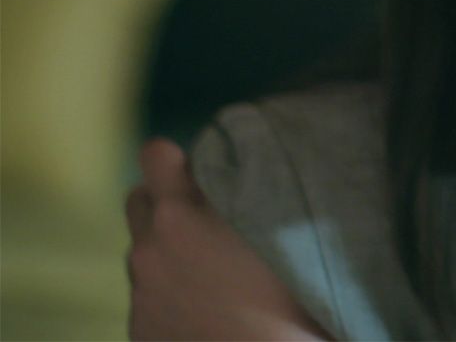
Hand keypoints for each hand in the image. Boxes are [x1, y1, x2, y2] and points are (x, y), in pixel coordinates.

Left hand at [125, 138, 330, 340]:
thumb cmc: (293, 299)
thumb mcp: (281, 231)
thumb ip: (249, 195)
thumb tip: (242, 175)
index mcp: (180, 216)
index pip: (154, 155)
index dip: (175, 160)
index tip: (201, 171)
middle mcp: (149, 251)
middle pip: (138, 201)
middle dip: (165, 202)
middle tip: (206, 219)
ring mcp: (141, 298)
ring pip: (145, 255)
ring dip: (170, 254)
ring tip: (215, 276)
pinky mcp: (140, 335)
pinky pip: (149, 300)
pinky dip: (171, 297)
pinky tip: (208, 313)